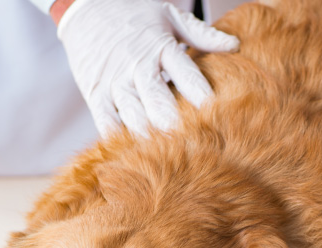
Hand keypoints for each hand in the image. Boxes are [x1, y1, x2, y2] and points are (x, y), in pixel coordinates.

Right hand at [57, 0, 239, 137]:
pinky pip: (108, 123)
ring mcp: (114, 82)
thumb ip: (201, 34)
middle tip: (197, 149)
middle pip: (160, 104)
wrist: (85, 6)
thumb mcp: (168, 16)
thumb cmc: (134, 14)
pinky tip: (137, 155)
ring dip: (153, 140)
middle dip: (178, 127)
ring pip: (135, 118)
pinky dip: (122, 141)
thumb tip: (235, 45)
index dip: (204, 100)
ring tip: (172, 158)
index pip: (188, 77)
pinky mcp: (95, 94)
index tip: (220, 120)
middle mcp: (137, 67)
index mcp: (161, 47)